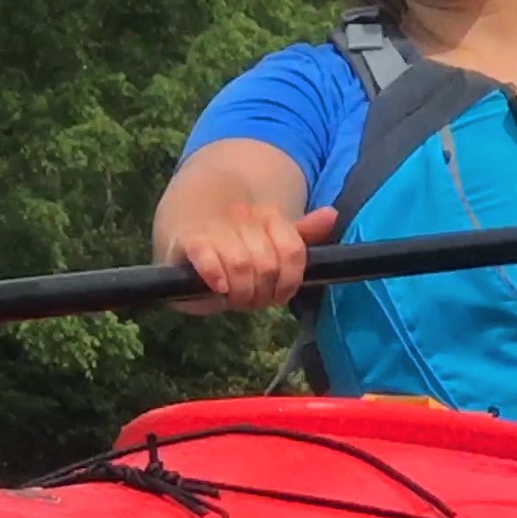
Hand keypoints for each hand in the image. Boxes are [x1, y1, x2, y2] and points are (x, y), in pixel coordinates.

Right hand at [175, 203, 337, 312]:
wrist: (185, 223)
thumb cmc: (232, 239)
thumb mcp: (267, 237)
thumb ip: (299, 234)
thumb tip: (331, 215)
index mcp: (268, 216)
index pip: (293, 251)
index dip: (290, 281)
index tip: (280, 295)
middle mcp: (244, 218)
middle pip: (267, 264)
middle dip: (262, 293)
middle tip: (253, 301)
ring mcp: (216, 229)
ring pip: (241, 264)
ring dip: (242, 291)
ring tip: (235, 299)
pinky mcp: (189, 241)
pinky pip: (205, 255)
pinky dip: (215, 272)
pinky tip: (220, 287)